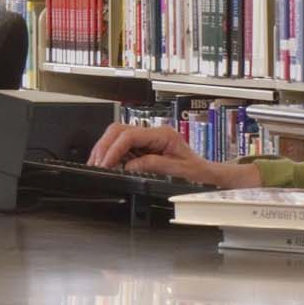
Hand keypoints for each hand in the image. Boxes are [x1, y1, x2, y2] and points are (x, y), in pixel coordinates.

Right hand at [88, 119, 255, 190]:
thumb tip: (129, 165)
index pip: (131, 135)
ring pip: (118, 135)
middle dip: (104, 145)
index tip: (106, 163)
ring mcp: (149, 138)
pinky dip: (112, 154)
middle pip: (119, 130)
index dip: (115, 148)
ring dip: (105, 149)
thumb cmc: (198, 172)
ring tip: (97, 164)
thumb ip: (153, 165)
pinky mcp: (145, 147)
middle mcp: (155, 133)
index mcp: (164, 134)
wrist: (207, 174)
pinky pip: (123, 145)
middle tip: (95, 163)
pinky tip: (107, 164)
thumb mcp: (178, 171)